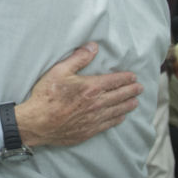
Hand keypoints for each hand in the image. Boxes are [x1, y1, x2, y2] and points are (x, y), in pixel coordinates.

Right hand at [14, 42, 142, 146]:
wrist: (37, 123)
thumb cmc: (46, 95)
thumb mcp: (59, 70)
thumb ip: (78, 58)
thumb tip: (93, 46)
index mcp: (91, 87)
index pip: (114, 81)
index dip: (125, 78)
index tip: (134, 77)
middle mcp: (96, 104)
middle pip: (119, 96)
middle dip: (131, 91)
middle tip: (140, 88)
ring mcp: (93, 119)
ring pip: (116, 111)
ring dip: (127, 106)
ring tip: (135, 102)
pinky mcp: (88, 131)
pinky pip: (108, 124)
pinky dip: (117, 119)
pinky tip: (121, 117)